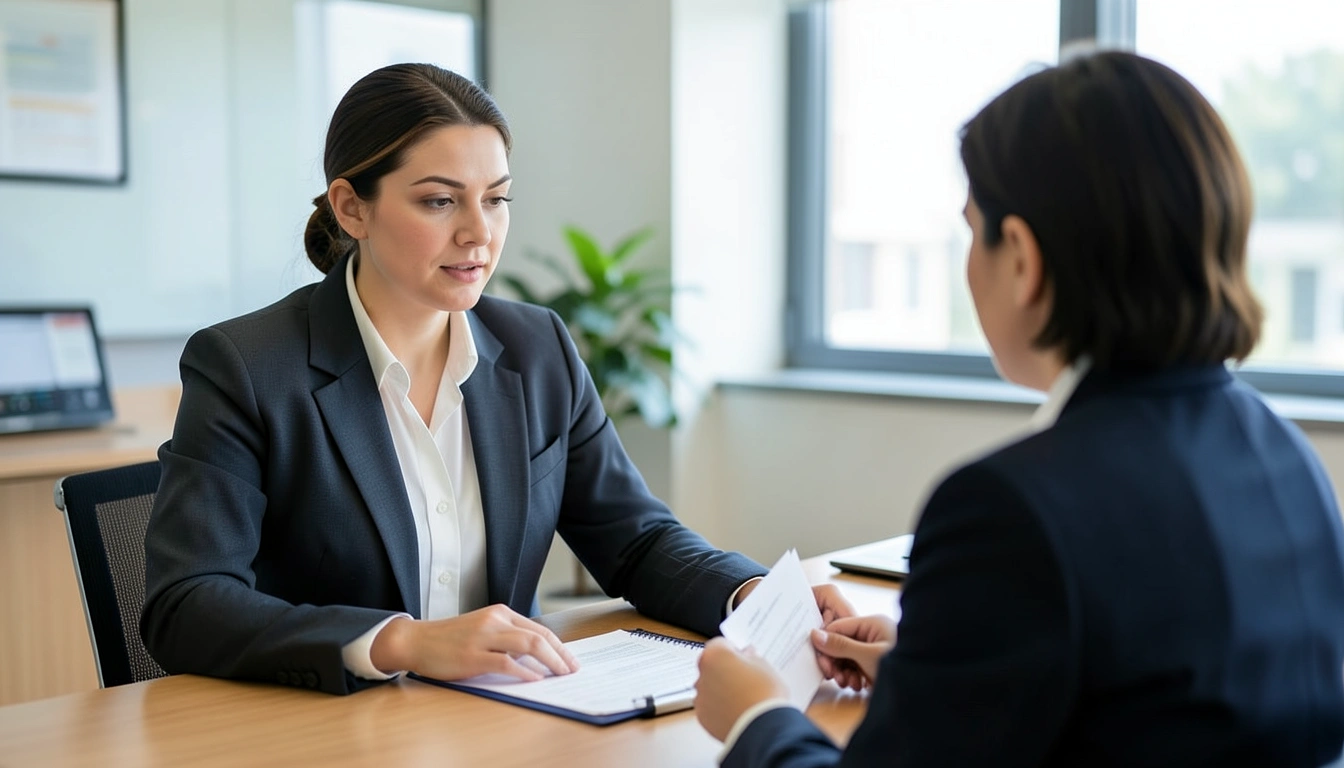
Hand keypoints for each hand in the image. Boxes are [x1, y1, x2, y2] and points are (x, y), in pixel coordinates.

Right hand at [370, 604, 579, 681]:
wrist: (417, 640)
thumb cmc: (451, 639)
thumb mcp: (483, 630)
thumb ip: (507, 638)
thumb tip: (535, 657)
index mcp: (500, 613)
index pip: (539, 629)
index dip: (559, 646)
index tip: (571, 660)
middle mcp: (495, 620)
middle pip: (538, 636)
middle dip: (561, 654)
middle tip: (572, 669)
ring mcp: (484, 637)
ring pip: (528, 645)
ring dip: (550, 662)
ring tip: (560, 674)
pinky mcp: (473, 655)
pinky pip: (506, 663)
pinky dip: (524, 672)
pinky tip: (535, 679)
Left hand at [694, 638, 790, 741]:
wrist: (764, 728)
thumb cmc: (764, 695)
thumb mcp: (764, 666)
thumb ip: (751, 656)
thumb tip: (747, 655)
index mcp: (715, 655)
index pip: (720, 644)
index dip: (734, 650)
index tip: (743, 656)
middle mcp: (702, 674)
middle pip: (712, 666)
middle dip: (725, 669)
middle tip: (745, 677)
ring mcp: (701, 697)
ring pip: (710, 687)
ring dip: (721, 688)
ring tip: (743, 697)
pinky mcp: (703, 717)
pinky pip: (710, 706)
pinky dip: (719, 707)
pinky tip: (737, 710)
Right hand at [811, 615, 895, 689]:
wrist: (924, 690)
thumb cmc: (901, 667)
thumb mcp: (867, 656)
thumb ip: (840, 645)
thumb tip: (815, 634)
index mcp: (872, 623)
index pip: (838, 627)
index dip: (826, 644)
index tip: (820, 662)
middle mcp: (872, 632)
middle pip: (841, 642)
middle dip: (836, 661)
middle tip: (835, 678)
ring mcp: (874, 647)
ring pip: (846, 656)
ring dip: (844, 671)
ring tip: (849, 684)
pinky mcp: (875, 661)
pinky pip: (855, 665)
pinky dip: (852, 675)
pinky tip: (857, 685)